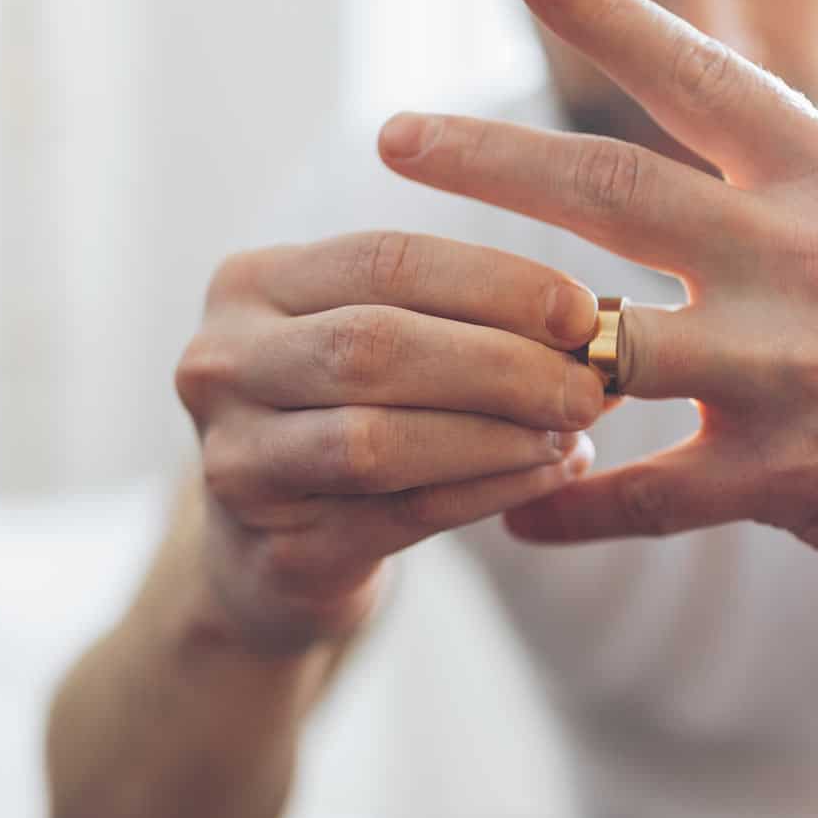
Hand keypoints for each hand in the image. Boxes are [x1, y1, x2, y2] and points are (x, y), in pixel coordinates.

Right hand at [176, 232, 607, 652]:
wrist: (270, 556)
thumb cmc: (348, 420)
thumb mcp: (378, 345)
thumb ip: (459, 320)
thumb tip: (597, 320)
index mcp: (250, 285)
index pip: (384, 261)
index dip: (493, 283)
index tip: (582, 311)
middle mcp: (220, 364)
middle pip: (375, 346)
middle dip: (501, 365)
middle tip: (590, 386)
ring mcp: (236, 462)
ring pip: (379, 440)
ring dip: (496, 436)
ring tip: (574, 432)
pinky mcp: (276, 549)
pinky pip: (400, 515)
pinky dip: (487, 492)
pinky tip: (550, 476)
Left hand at [377, 0, 817, 626]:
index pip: (708, 79)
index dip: (610, 13)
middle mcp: (804, 262)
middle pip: (613, 194)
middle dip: (490, 160)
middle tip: (388, 133)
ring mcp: (792, 373)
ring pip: (605, 341)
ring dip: (497, 335)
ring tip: (404, 332)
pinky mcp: (790, 478)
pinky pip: (651, 494)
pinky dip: (578, 506)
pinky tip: (511, 515)